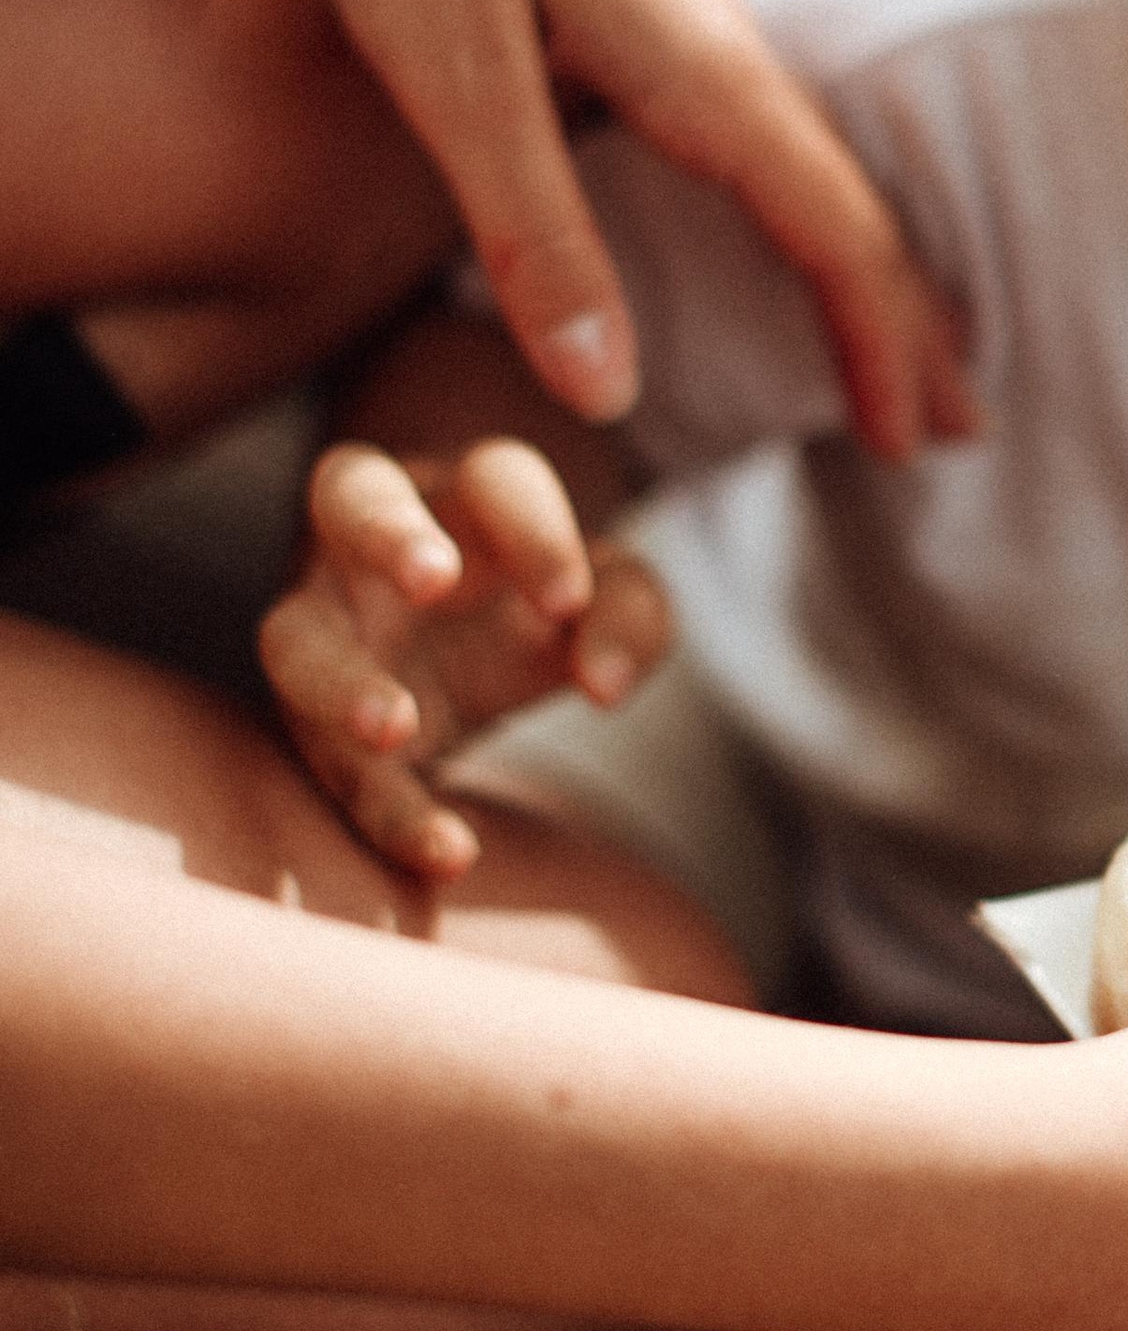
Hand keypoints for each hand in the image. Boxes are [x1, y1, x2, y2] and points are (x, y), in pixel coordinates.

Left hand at [240, 0, 976, 455]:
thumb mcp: (447, 66)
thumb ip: (533, 230)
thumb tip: (609, 393)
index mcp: (696, 58)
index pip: (830, 228)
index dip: (877, 342)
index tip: (912, 443)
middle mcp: (716, 34)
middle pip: (846, 201)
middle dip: (907, 322)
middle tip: (956, 431)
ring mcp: (685, 10)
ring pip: (809, 162)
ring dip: (864, 268)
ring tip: (905, 353)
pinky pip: (759, 129)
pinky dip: (803, 207)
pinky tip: (792, 230)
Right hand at [260, 437, 670, 877]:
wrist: (458, 656)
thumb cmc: (541, 601)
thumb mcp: (609, 598)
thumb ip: (628, 616)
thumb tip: (605, 683)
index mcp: (462, 493)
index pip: (494, 479)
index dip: (534, 532)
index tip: (567, 602)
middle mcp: (369, 541)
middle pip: (351, 493)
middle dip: (387, 528)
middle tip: (433, 574)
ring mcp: (324, 626)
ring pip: (297, 638)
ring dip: (340, 680)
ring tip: (394, 726)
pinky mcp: (312, 727)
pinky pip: (333, 764)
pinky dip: (389, 811)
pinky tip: (447, 851)